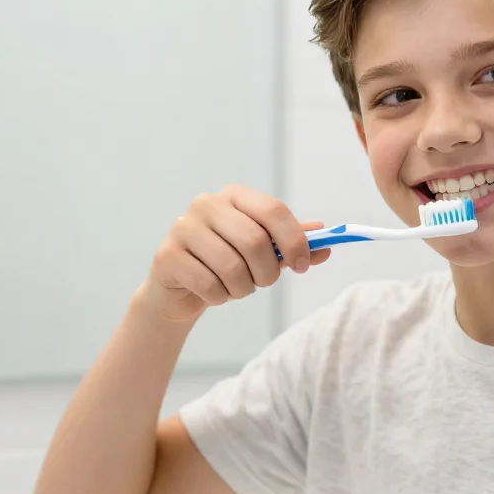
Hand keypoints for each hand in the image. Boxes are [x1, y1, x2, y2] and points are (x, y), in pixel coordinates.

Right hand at [140, 185, 331, 322]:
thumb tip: (327, 244)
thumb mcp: (264, 252)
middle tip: (263, 282)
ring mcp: (183, 227)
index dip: (294, 240)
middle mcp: (206, 204)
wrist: (181, 288)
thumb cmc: (226, 263)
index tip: (302, 266)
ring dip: (243, 288)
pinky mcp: (167, 255)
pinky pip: (209, 285)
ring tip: (236, 287)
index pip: (273, 210)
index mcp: (234, 195)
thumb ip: (292, 244)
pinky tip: (214, 292)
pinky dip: (220, 297)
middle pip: (255, 240)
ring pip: (232, 267)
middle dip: (267, 272)